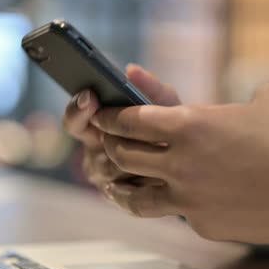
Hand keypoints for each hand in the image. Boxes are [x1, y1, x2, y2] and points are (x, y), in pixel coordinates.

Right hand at [63, 64, 179, 190]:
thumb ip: (150, 89)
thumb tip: (131, 70)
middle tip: (150, 131)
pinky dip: (147, 177)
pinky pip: (127, 190)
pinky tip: (165, 170)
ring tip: (166, 150)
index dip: (77, 108)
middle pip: (97, 148)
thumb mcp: (165, 105)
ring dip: (139, 159)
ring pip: (113, 170)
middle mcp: (94, 154)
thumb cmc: (173, 128)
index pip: (74, 120)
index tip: (90, 95)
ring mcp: (105, 179)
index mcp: (96, 128)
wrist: (195, 162)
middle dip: (124, 139)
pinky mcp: (120, 199)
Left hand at [92, 81, 268, 247]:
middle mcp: (180, 163)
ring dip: (121, 186)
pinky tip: (172, 199)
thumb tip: (223, 97)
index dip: (110, 118)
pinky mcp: (201, 224)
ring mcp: (188, 199)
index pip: (130, 121)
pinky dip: (169, 204)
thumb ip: (230, 92)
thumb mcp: (265, 96)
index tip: (101, 117)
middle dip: (109, 147)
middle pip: (122, 156)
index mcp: (190, 124)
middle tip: (108, 143)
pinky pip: (174, 214)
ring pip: (133, 197)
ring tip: (115, 182)